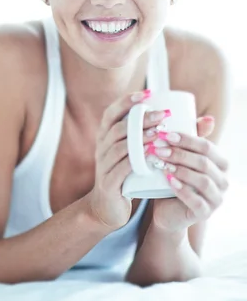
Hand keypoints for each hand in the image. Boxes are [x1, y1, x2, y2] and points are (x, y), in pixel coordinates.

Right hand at [89, 90, 169, 230]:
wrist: (108, 206)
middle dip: (141, 119)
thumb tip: (200, 119)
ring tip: (159, 133)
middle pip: (119, 127)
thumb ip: (158, 135)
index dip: (127, 101)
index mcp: (106, 135)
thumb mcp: (137, 151)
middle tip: (163, 115)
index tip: (148, 93)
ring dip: (140, 139)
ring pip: (119, 146)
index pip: (112, 112)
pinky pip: (120, 168)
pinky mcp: (108, 183)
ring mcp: (103, 165)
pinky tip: (150, 155)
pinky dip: (135, 160)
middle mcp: (101, 147)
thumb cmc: (129, 173)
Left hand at [151, 116, 228, 231]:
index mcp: (220, 163)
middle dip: (180, 154)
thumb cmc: (174, 178)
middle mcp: (223, 180)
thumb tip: (209, 118)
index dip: (187, 140)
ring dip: (181, 170)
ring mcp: (217, 198)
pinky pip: (197, 201)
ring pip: (202, 181)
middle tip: (159, 148)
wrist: (166, 210)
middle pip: (204, 162)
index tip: (166, 135)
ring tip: (162, 164)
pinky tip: (169, 181)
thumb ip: (191, 139)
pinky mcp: (206, 213)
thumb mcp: (181, 157)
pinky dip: (183, 190)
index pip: (206, 147)